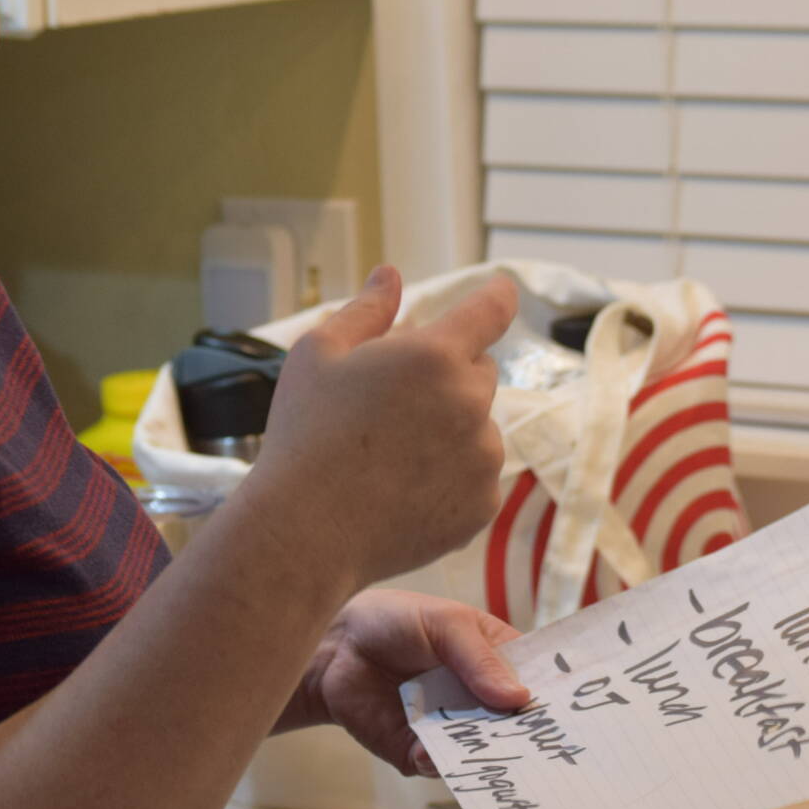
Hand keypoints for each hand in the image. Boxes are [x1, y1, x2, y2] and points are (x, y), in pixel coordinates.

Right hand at [251, 265, 517, 587]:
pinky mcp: (482, 504)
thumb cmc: (304, 435)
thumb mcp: (318, 354)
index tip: (503, 289)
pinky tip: (402, 488)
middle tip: (393, 401)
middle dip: (448, 375)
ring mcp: (482, 458)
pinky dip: (451, 476)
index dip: (498, 295)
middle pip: (480, 371)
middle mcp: (471, 403)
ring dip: (450, 428)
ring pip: (478, 426)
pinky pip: (476, 476)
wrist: (306, 532)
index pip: (490, 310)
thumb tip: (391, 276)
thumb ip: (365, 310)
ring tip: (390, 455)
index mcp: (435, 355)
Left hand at [285, 589, 530, 776]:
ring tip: (477, 747)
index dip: (551, 698)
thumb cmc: (394, 620)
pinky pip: (437, 765)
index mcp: (494, 659)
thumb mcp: (444, 623)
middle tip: (531, 743)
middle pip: (512, 726)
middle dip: (521, 736)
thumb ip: (478, 658)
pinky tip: (426, 748)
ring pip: (479, 752)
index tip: (567, 713)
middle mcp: (477, 699)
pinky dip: (436, 760)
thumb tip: (518, 697)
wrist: (335, 645)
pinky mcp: (417, 750)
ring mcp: (450, 728)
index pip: (534, 683)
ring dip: (479, 753)